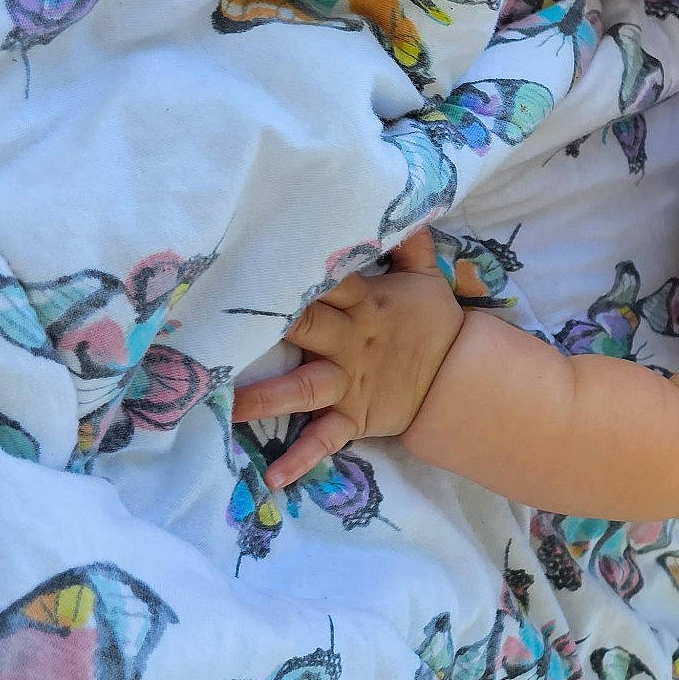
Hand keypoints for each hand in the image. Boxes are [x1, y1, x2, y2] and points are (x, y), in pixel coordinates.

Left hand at [231, 231, 463, 487]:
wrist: (461, 378)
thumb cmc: (431, 323)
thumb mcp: (426, 278)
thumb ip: (409, 243)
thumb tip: (402, 201)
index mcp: (366, 304)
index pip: (328, 280)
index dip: (294, 267)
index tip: (252, 255)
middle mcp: (352, 342)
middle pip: (305, 326)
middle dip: (266, 323)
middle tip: (218, 320)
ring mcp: (349, 383)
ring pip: (301, 389)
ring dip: (263, 399)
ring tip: (222, 405)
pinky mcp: (353, 418)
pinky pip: (325, 440)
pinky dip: (301, 460)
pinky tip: (273, 477)